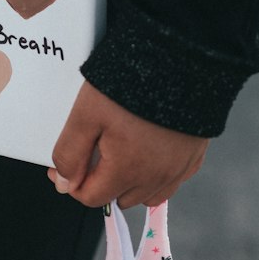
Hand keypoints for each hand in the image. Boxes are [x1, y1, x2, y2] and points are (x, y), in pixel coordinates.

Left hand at [48, 80, 206, 210]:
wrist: (182, 61)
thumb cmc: (134, 84)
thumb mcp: (87, 113)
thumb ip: (70, 152)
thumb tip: (65, 182)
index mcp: (128, 170)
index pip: (92, 198)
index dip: (72, 183)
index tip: (65, 165)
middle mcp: (156, 176)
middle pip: (119, 197)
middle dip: (101, 182)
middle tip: (94, 151)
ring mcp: (179, 168)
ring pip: (146, 194)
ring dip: (129, 182)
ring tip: (120, 151)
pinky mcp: (194, 155)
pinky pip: (172, 180)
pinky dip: (156, 174)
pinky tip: (147, 150)